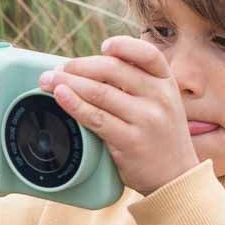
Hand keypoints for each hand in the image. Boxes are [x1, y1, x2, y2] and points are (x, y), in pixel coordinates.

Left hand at [37, 35, 199, 195]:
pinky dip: (74, 104)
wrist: (176, 178)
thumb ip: (138, 85)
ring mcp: (145, 119)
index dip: (124, 46)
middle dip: (79, 65)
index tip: (103, 46)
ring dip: (68, 82)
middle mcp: (159, 97)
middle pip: (113, 69)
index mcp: (167, 83)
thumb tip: (91, 68)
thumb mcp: (162, 105)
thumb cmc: (161, 138)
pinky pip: (96, 118)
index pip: (148, 54)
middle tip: (58, 69)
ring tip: (48, 81)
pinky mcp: (130, 141)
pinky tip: (60, 96)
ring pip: (99, 92)